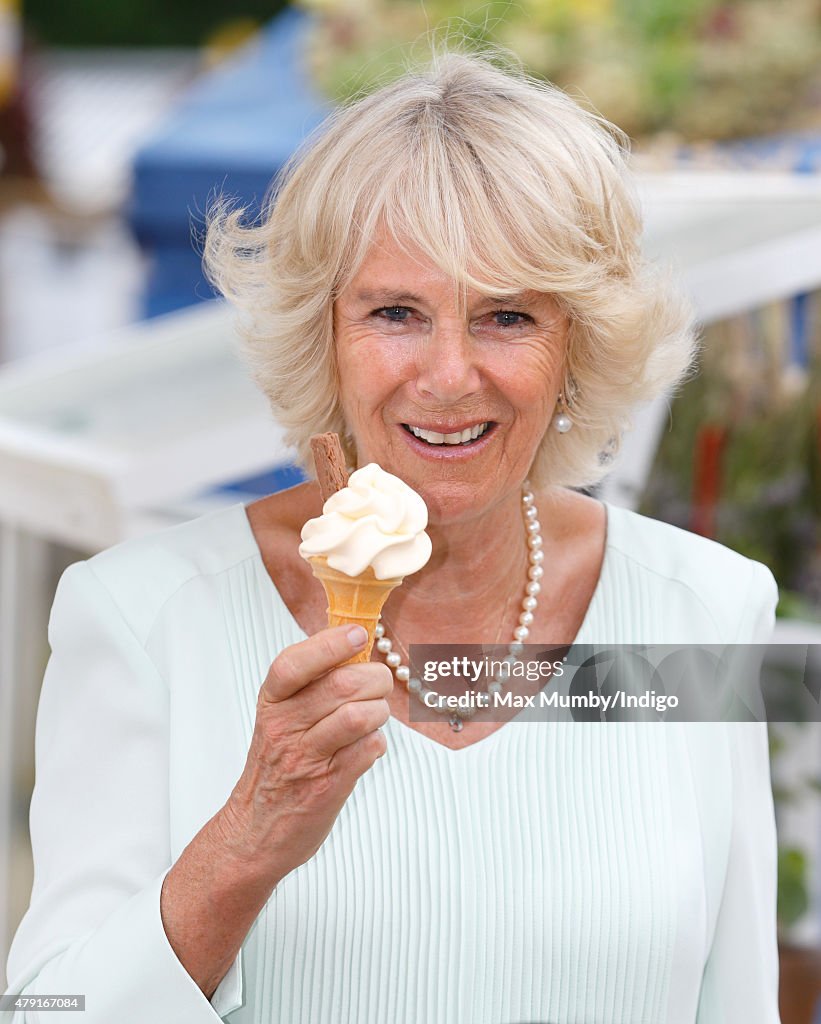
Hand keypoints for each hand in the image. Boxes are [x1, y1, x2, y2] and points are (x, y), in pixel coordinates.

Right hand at [216, 625, 391, 884]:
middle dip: (375, 679)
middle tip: (379, 684)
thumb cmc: (275, 766)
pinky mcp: (327, 786)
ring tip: (375, 716)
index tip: (358, 634)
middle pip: (341, 685)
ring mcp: (305, 758)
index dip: (329, 644)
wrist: (254, 832)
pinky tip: (367, 746)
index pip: (293, 664)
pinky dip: (377, 743)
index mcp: (272, 703)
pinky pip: (368, 750)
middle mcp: (284, 728)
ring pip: (358, 716)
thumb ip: (311, 684)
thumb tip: (355, 644)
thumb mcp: (280, 718)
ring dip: (380, 711)